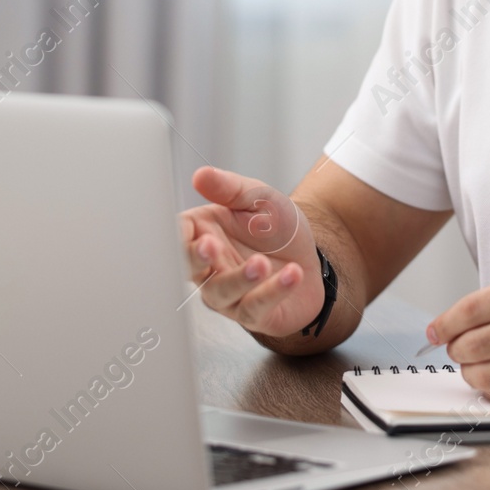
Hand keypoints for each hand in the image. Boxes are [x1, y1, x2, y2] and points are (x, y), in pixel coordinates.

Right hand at [180, 167, 323, 337]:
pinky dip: (274, 291)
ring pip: (220, 292)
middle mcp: (209, 266)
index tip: (190, 230)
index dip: (178, 236)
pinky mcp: (253, 314)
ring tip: (261, 263)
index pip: (177, 236)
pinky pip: (255, 308)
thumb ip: (229, 188)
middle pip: (188, 268)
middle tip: (209, 245)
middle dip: (195, 258)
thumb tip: (201, 174)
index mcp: (202, 233)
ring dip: (240, 278)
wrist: (312, 256)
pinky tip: (292, 274)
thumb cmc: (276, 228)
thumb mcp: (258, 198)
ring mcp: (228, 294)